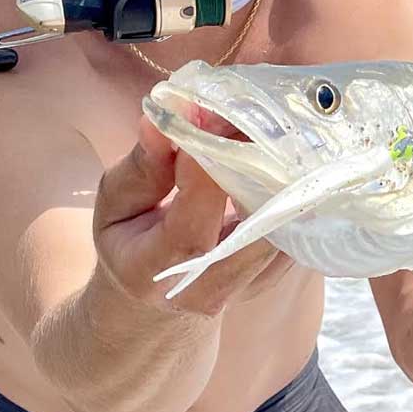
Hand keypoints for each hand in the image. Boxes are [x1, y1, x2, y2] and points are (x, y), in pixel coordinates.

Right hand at [92, 113, 293, 317]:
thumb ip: (141, 167)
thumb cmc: (130, 240)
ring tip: (265, 126)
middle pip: (252, 235)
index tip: (208, 127)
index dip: (204, 181)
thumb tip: (159, 123)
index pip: (189, 233)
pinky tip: (276, 151)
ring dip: (279, 173)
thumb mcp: (117, 204)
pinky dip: (290, 186)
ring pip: (282, 227)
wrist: (156, 296)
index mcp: (153, 274)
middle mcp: (208, 290)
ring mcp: (250, 284)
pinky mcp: (278, 272)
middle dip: (257, 169)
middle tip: (250, 115)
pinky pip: (295, 225)